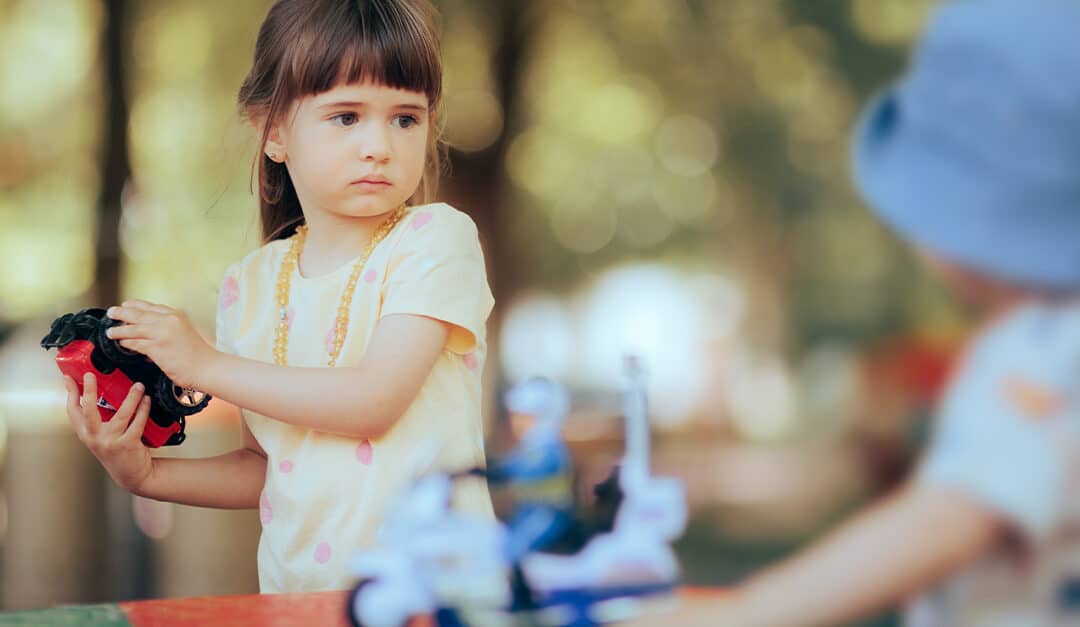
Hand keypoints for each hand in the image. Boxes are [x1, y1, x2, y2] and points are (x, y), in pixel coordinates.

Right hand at [65, 372, 153, 493]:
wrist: (132, 475)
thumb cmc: (117, 451)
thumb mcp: (102, 436)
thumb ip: (99, 419)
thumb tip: (103, 392)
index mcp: (86, 434)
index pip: (73, 411)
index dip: (70, 393)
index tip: (68, 377)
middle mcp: (94, 438)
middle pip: (88, 410)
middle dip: (89, 391)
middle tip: (90, 375)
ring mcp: (110, 441)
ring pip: (121, 414)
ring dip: (131, 398)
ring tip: (138, 386)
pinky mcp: (127, 444)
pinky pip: (137, 423)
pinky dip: (143, 410)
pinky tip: (147, 401)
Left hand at [105, 299, 214, 388]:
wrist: (207, 367)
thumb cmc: (199, 355)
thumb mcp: (184, 333)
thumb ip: (167, 329)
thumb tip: (149, 333)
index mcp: (176, 315)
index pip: (151, 306)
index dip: (135, 305)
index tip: (126, 304)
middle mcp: (168, 320)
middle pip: (138, 313)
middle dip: (122, 312)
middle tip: (112, 312)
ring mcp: (161, 332)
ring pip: (133, 328)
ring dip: (119, 330)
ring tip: (110, 331)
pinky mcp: (156, 346)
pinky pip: (135, 342)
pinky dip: (126, 343)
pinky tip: (121, 343)